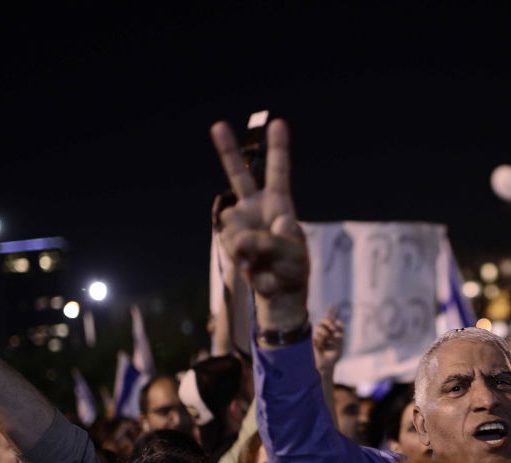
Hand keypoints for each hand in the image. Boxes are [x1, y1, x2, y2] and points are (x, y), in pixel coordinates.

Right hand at [210, 119, 309, 333]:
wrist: (278, 290)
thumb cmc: (293, 268)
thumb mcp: (292, 254)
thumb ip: (271, 243)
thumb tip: (243, 239)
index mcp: (279, 204)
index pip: (279, 173)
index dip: (278, 149)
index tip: (278, 124)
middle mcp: (256, 208)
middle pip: (239, 176)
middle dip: (227, 150)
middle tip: (218, 125)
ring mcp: (240, 223)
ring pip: (233, 222)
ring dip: (247, 242)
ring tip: (262, 257)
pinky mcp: (230, 240)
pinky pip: (230, 242)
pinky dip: (242, 255)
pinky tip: (252, 264)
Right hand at [312, 306, 344, 372]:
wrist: (329, 363)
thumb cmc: (335, 353)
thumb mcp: (340, 341)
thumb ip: (340, 331)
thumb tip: (338, 321)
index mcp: (332, 331)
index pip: (331, 319)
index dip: (331, 311)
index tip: (332, 304)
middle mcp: (325, 331)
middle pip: (324, 320)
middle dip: (328, 321)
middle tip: (333, 327)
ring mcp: (318, 335)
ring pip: (319, 327)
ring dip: (325, 332)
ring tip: (328, 340)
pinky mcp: (314, 340)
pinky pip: (316, 336)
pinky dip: (321, 340)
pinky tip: (323, 345)